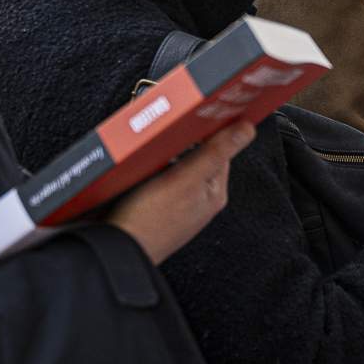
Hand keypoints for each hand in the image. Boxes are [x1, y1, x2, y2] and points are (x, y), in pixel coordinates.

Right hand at [107, 123, 255, 264]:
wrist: (117, 250)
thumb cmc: (150, 222)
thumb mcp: (186, 179)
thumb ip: (216, 153)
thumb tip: (246, 130)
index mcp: (214, 193)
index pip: (220, 148)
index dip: (207, 129)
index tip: (194, 114)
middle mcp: (199, 200)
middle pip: (195, 155)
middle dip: (181, 142)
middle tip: (165, 132)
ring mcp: (176, 204)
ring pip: (174, 166)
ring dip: (163, 154)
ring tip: (149, 153)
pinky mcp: (155, 207)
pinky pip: (156, 178)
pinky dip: (149, 169)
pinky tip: (138, 170)